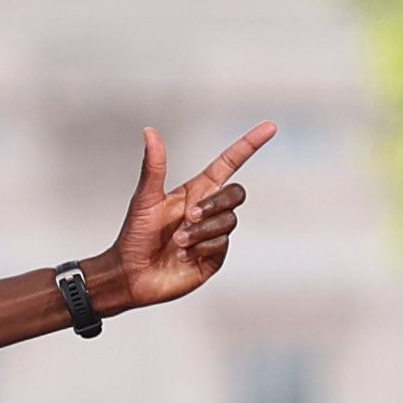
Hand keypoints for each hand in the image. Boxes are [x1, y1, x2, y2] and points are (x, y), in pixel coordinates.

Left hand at [90, 122, 274, 316]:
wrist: (131, 274)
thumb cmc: (135, 235)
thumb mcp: (145, 199)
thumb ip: (153, 167)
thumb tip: (149, 131)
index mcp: (196, 191)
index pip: (229, 163)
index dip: (249, 145)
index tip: (270, 127)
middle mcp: (208, 210)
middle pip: (236, 194)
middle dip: (215, 204)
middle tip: (189, 216)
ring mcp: (214, 234)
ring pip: (228, 221)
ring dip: (201, 231)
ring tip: (178, 241)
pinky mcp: (215, 257)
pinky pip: (222, 244)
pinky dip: (201, 247)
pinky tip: (183, 255)